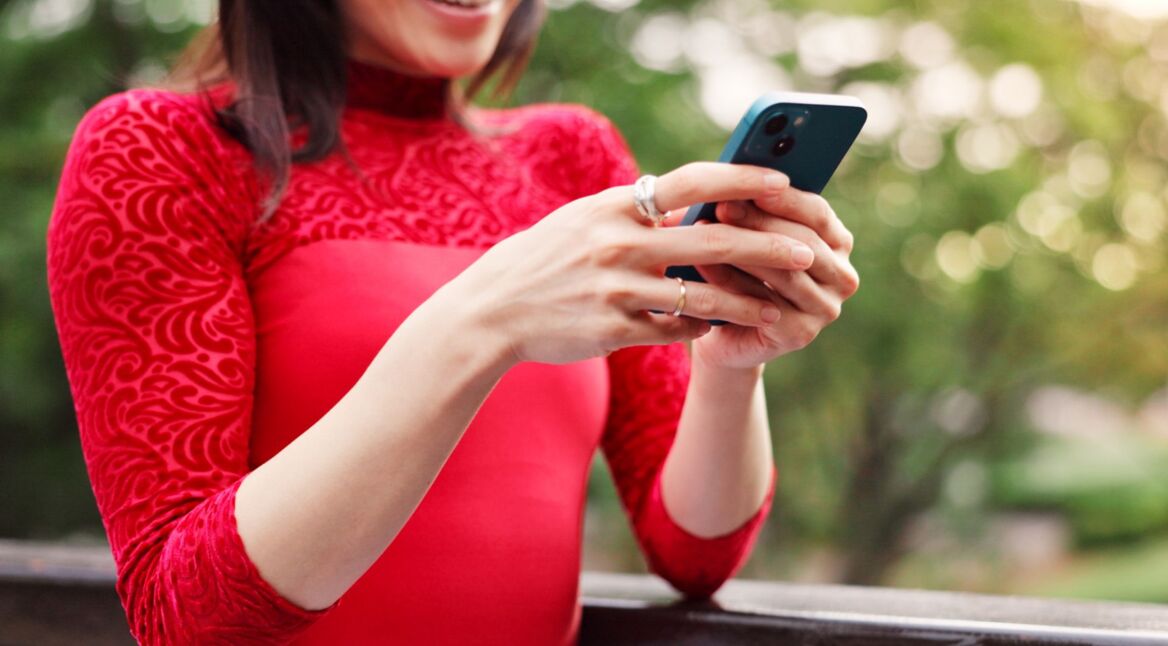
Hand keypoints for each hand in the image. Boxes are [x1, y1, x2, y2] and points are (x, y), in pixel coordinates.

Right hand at [441, 163, 817, 365]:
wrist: (494, 309)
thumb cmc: (546, 259)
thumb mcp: (585, 220)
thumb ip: (636, 212)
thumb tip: (695, 204)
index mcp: (615, 206)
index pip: (692, 183)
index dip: (743, 181)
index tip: (782, 184)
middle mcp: (619, 243)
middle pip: (714, 242)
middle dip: (768, 247)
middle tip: (806, 252)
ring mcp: (617, 289)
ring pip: (703, 298)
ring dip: (746, 304)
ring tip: (776, 309)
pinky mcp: (613, 330)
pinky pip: (674, 331)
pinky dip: (699, 329)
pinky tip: (714, 329)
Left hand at [689, 188, 859, 369]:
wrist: (727, 330)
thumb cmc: (738, 272)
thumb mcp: (749, 235)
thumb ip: (753, 208)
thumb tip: (732, 176)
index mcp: (837, 242)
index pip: (817, 213)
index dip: (784, 198)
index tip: (750, 183)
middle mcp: (842, 276)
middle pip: (803, 242)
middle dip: (759, 222)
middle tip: (722, 206)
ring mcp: (826, 308)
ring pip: (785, 272)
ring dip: (743, 250)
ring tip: (706, 231)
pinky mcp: (802, 334)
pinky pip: (765, 304)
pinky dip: (732, 282)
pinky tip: (703, 266)